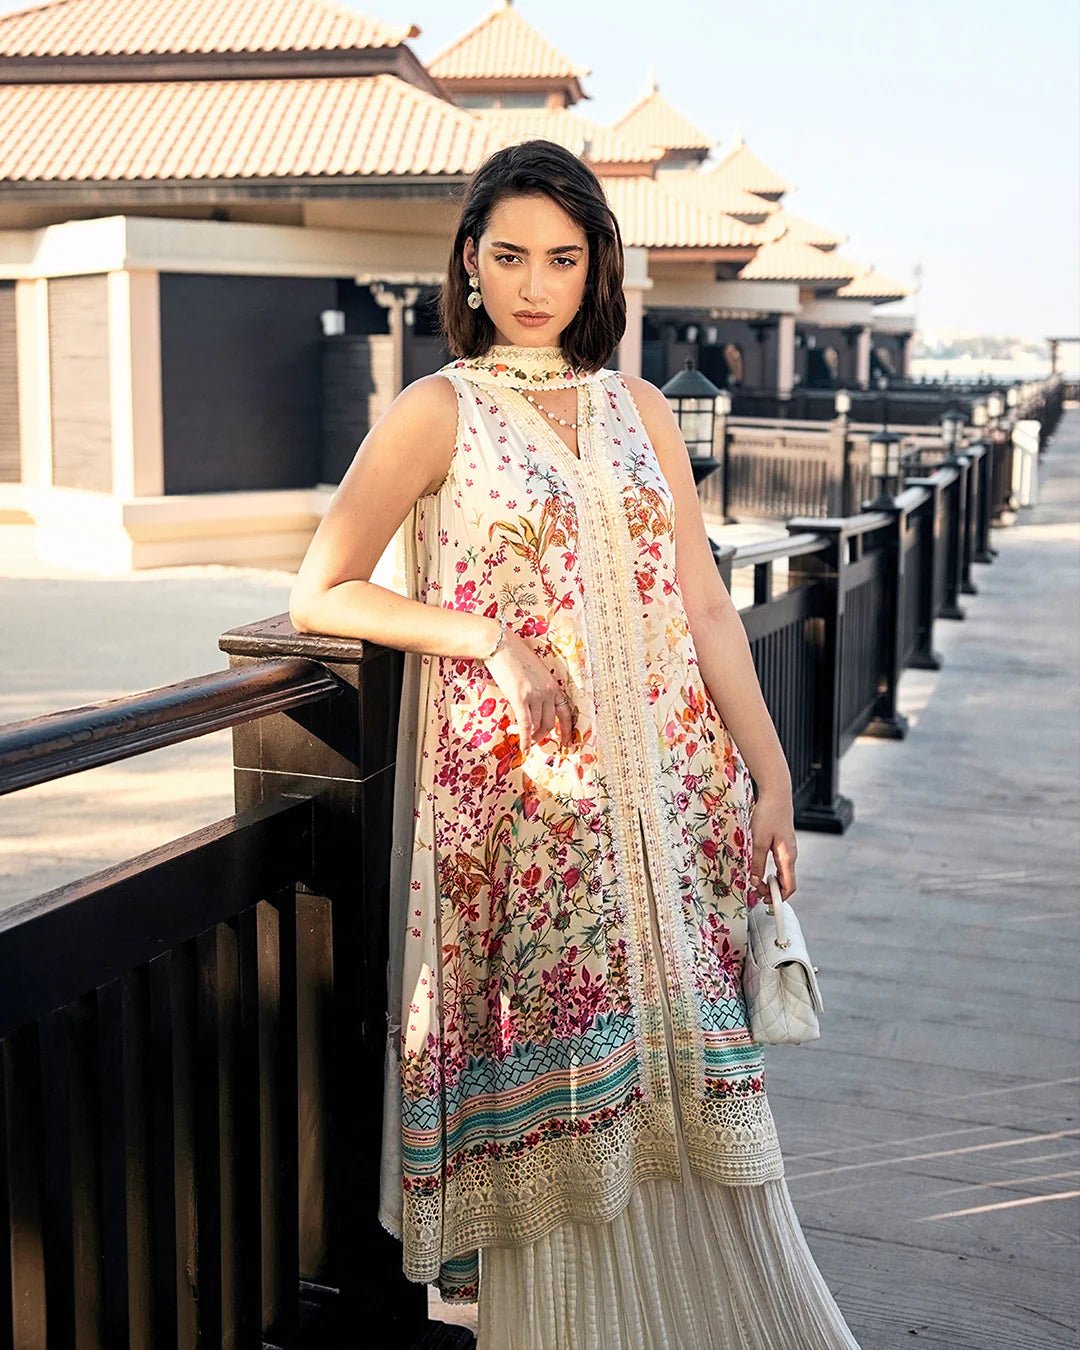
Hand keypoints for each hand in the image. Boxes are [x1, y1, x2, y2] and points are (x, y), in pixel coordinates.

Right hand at [485, 628, 573, 753]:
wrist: (501, 645)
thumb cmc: (514, 656)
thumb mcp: (534, 672)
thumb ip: (538, 688)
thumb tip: (533, 704)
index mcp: (553, 685)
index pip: (566, 712)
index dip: (567, 730)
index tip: (566, 742)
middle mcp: (548, 692)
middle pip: (550, 722)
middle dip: (542, 735)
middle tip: (534, 741)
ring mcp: (535, 695)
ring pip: (537, 725)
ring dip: (530, 736)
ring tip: (518, 736)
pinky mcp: (520, 698)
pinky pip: (525, 725)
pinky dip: (525, 739)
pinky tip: (523, 749)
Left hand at [748, 785, 797, 901]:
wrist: (776, 793)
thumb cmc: (769, 814)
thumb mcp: (758, 840)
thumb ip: (756, 862)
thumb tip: (755, 881)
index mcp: (788, 857)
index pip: (789, 886)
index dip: (779, 898)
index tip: (766, 903)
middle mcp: (790, 855)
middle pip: (786, 881)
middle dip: (772, 891)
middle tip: (756, 892)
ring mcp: (787, 849)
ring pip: (782, 872)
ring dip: (770, 881)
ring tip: (755, 882)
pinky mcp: (782, 843)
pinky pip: (779, 863)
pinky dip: (770, 870)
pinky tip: (758, 868)